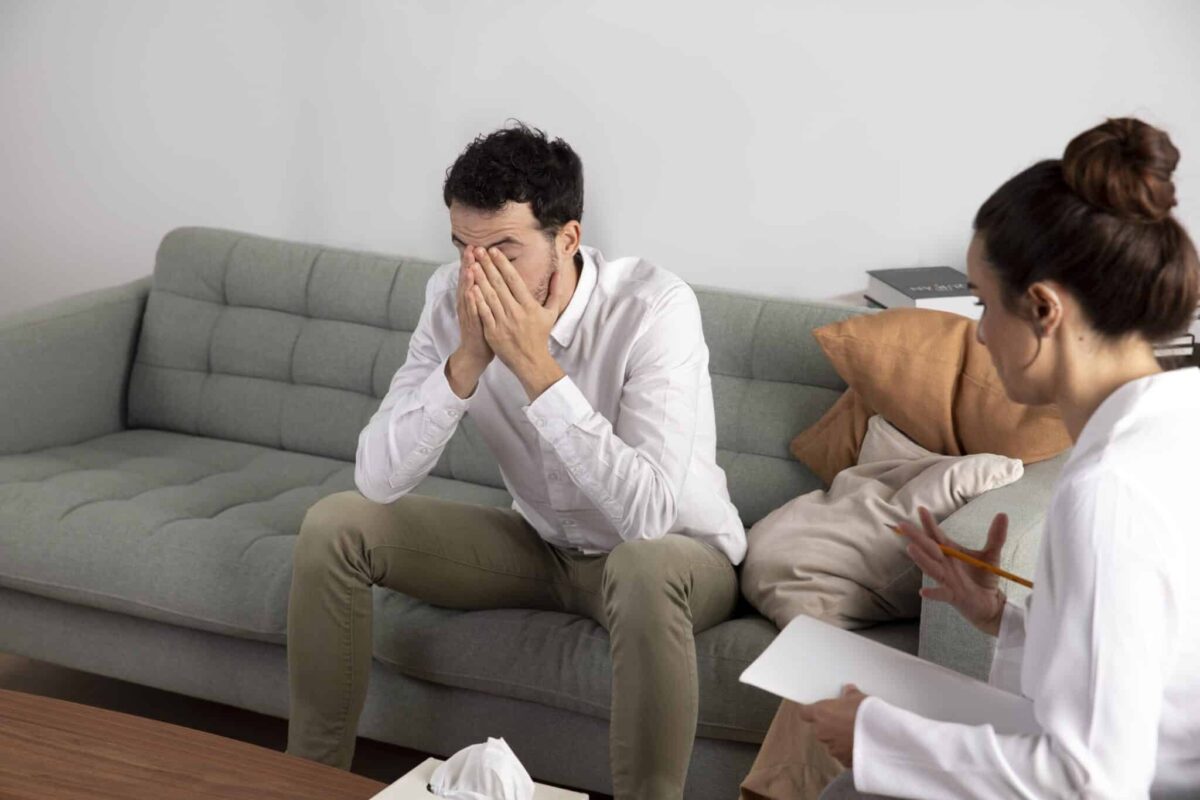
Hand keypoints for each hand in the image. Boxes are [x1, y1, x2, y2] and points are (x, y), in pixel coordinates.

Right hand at [455, 246, 493, 367]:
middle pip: (466, 281)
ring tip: (468, 266)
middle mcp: (468, 303)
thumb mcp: (484, 306)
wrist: (476, 352)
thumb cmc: (484, 327)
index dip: (472, 261)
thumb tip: (491, 273)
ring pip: (467, 295)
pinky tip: (471, 292)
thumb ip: (486, 289)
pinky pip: (472, 312)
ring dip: (467, 281)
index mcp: (472, 297)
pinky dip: (471, 302)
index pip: (471, 276)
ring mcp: (468, 314)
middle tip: (469, 249)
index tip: (474, 245)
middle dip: (468, 264)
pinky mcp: (472, 325)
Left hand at [468, 246, 570, 398]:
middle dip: (488, 266)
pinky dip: (477, 300)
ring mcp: (504, 322)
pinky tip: (470, 287)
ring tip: (472, 264)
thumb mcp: (551, 313)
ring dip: (479, 279)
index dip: (503, 264)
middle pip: (499, 284)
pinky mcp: (493, 332)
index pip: (514, 280)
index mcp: (529, 305)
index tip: (494, 251)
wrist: (531, 361)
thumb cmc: (540, 335)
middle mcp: (516, 312)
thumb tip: (558, 272)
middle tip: (479, 251)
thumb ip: (555, 291)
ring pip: (489, 296)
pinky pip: (484, 313)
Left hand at [795, 684, 866, 766]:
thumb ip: (850, 694)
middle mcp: (822, 732)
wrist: (882, 739)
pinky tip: (860, 744)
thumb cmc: (867, 715)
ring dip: (839, 738)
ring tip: (855, 733)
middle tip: (844, 719)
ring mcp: (832, 748)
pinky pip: (842, 754)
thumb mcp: (859, 698)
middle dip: (830, 725)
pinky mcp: (843, 760)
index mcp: (821, 713)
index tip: (816, 709)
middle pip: (819, 728)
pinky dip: (848, 750)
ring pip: (831, 742)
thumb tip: (848, 690)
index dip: (810, 711)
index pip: (805, 713)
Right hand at [897, 506, 1008, 635]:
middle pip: (928, 549)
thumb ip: (996, 536)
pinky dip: (933, 593)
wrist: (990, 602)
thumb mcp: (991, 554)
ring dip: (921, 559)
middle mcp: (944, 565)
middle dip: (916, 536)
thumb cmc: (985, 577)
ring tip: (911, 548)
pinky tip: (923, 591)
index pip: (937, 536)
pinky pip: (941, 594)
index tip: (921, 509)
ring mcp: (946, 580)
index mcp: (950, 552)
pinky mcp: (953, 596)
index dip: (929, 523)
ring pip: (931, 568)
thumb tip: (1002, 514)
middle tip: (902, 525)